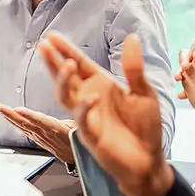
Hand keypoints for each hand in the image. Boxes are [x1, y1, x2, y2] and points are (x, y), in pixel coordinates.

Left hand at [0, 105, 75, 162]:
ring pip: (23, 127)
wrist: (80, 159)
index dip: (29, 115)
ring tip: (0, 109)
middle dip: (10, 114)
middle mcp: (46, 135)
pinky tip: (10, 119)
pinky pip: (25, 131)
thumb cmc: (82, 139)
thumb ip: (77, 118)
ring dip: (10, 118)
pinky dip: (17, 124)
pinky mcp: (40, 140)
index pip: (40, 121)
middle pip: (25, 123)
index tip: (17, 109)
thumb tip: (81, 109)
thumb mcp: (82, 127)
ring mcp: (41, 138)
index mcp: (57, 130)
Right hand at [38, 31, 172, 195]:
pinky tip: (93, 96)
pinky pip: (82, 119)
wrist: (149, 159)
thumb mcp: (143, 92)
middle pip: (65, 77)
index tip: (51, 36)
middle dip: (53, 62)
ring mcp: (87, 117)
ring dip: (64, 80)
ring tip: (67, 64)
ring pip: (65, 96)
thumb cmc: (144, 126)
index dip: (65, 50)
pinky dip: (85, 107)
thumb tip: (132, 37)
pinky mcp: (91, 135)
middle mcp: (89, 98)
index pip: (80, 63)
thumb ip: (133, 67)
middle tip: (44, 46)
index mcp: (101, 85)